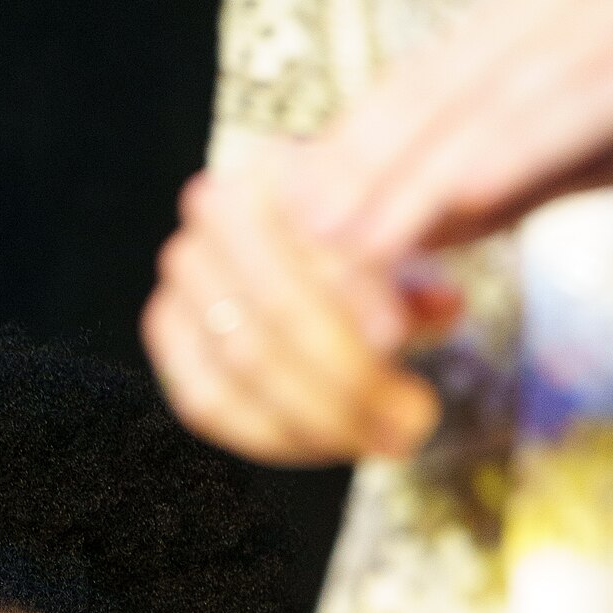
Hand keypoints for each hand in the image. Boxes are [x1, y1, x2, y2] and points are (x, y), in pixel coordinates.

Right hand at [141, 148, 460, 465]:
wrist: (316, 249)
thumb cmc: (373, 248)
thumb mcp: (406, 248)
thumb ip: (418, 274)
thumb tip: (445, 308)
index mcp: (274, 168)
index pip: (311, 244)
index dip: (355, 298)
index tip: (400, 343)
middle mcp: (213, 211)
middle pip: (279, 310)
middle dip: (351, 378)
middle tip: (412, 420)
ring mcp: (182, 273)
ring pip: (246, 362)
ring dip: (323, 415)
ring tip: (389, 437)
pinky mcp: (166, 331)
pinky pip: (207, 400)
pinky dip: (273, 434)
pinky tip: (330, 445)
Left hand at [271, 0, 612, 266]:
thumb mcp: (567, 164)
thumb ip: (487, 193)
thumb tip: (398, 241)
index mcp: (510, 31)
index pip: (403, 104)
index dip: (338, 172)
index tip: (280, 241)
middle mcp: (546, 8)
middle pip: (427, 100)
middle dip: (355, 183)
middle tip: (296, 257)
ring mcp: (608, 18)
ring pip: (487, 105)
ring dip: (414, 180)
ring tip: (355, 247)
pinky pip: (576, 104)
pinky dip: (515, 150)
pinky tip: (462, 200)